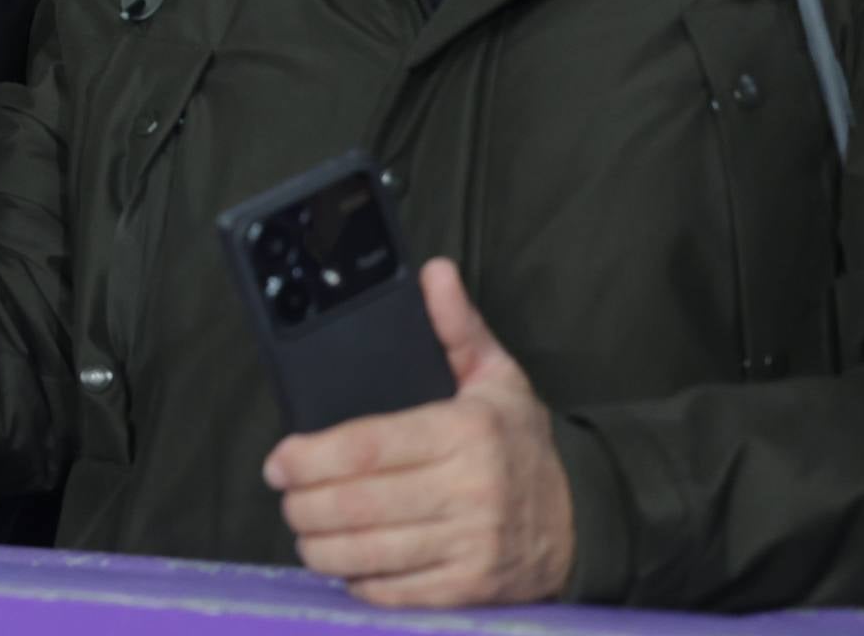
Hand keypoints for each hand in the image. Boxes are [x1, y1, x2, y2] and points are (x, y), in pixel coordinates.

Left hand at [264, 260, 575, 606]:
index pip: (367, 446)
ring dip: (320, 544)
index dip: (310, 457)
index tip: (278, 460)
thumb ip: (456, 326)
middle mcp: (468, 491)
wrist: (585, 518)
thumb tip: (432, 272)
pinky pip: (395, 590)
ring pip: (368, 552)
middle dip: (303, 503)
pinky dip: (358, 580)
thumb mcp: (497, 377)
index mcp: (465, 433)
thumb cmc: (521, 444)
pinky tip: (344, 562)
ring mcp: (470, 545)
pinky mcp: (470, 588)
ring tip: (304, 528)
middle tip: (285, 494)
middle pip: (357, 503)